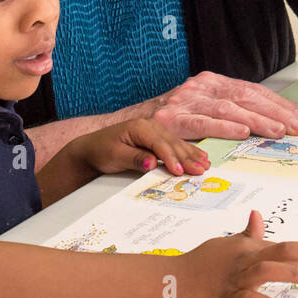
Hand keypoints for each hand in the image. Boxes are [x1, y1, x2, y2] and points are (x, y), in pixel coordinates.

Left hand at [76, 118, 209, 177]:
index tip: (179, 172)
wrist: (92, 148)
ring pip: (176, 143)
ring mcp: (154, 130)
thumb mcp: (115, 156)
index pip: (159, 144)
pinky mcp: (156, 138)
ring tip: (205, 165)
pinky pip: (174, 145)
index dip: (171, 158)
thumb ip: (134, 159)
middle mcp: (150, 126)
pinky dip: (187, 152)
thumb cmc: (101, 151)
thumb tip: (152, 163)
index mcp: (139, 127)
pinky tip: (199, 156)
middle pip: (172, 143)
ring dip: (191, 155)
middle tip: (201, 170)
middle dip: (187, 157)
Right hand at [150, 71, 297, 140]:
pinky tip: (242, 133)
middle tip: (295, 126)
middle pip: (244, 97)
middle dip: (273, 112)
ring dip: (256, 120)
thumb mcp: (204, 107)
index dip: (276, 103)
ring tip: (277, 130)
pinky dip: (224, 127)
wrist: (134, 126)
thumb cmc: (175, 119)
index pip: (250, 90)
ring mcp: (186, 102)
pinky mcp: (172, 120)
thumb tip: (271, 121)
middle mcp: (200, 87)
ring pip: (227, 109)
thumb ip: (231, 110)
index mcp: (212, 82)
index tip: (297, 115)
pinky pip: (202, 123)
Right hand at [176, 210, 297, 297]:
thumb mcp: (228, 243)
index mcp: (249, 248)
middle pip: (280, 252)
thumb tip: (257, 215)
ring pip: (266, 272)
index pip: (285, 246)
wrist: (176, 279)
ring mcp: (237, 280)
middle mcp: (246, 261)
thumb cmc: (204, 262)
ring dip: (289, 274)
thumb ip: (248, 234)